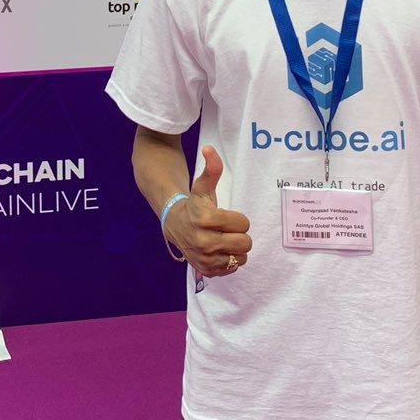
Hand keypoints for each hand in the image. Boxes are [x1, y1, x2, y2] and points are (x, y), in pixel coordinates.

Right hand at [165, 146, 251, 277]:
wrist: (174, 224)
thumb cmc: (194, 204)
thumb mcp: (202, 186)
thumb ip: (212, 169)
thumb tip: (209, 149)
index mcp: (206, 219)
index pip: (244, 223)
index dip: (237, 219)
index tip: (225, 216)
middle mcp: (204, 242)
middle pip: (245, 243)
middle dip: (239, 235)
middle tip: (226, 230)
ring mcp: (205, 258)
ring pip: (241, 257)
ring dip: (235, 249)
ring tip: (223, 240)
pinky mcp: (206, 270)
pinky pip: (232, 268)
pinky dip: (228, 260)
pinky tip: (218, 250)